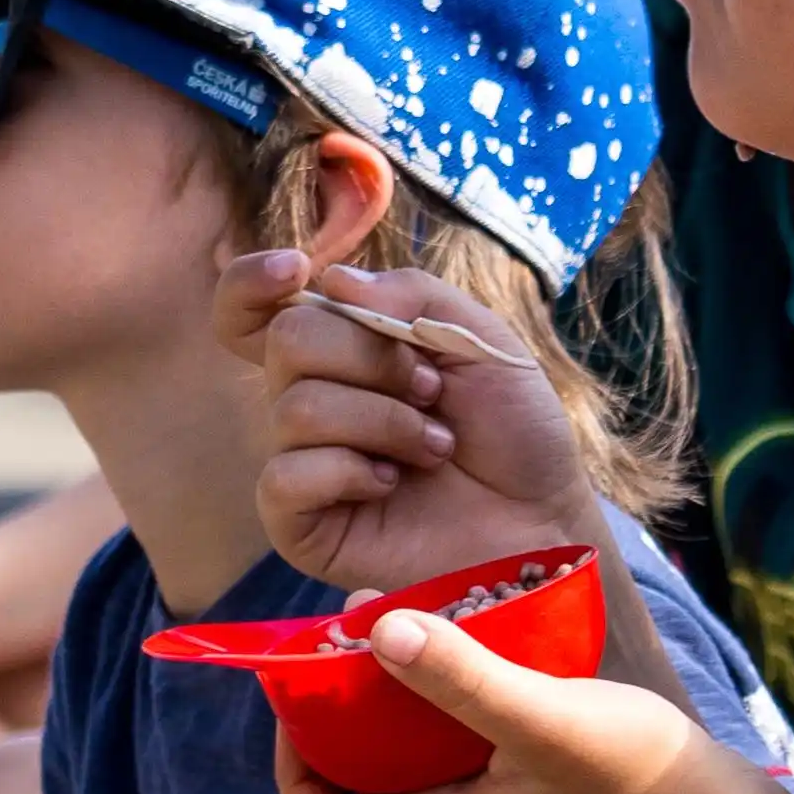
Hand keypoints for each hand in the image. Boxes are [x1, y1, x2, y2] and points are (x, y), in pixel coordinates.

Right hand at [232, 246, 602, 597]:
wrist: (541, 515)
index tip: (296, 269)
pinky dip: (349, 472)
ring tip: (434, 446)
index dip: (252, 282)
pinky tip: (389, 485)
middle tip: (433, 391)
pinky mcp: (301, 525)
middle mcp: (311, 399)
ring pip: (296, 408)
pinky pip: (284, 478)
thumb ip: (413, 295)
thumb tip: (330, 282)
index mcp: (341, 349)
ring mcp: (303, 462)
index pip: (254, 309)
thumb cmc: (514, 430)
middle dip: (372, 357)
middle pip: (288, 339)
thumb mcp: (481, 340)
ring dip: (384, 421)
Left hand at [266, 611, 740, 793]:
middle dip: (347, 732)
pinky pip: (471, 780)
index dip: (295, 771)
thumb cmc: (638, 779)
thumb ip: (461, 675)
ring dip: (404, 725)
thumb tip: (376, 630)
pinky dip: (456, 732)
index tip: (304, 702)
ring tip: (420, 649)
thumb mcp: (543, 714)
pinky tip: (492, 674)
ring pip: (421, 786)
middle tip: (360, 656)